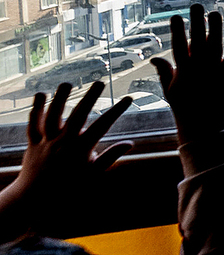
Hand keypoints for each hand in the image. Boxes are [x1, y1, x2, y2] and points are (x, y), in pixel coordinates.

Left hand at [0, 82, 131, 240]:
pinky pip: (33, 124)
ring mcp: (47, 141)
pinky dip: (35, 109)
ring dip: (60, 98)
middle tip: (100, 82)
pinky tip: (40, 95)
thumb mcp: (92, 175)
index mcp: (81, 149)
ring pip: (53, 115)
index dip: (117, 110)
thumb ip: (110, 157)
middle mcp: (64, 142)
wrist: (34, 201)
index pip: (103, 125)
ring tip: (68, 83)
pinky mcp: (33, 144)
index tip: (128, 98)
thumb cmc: (67, 189)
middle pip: (78, 114)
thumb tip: (130, 144)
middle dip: (90, 97)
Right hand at [151, 4, 223, 145]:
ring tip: (215, 12)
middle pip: (198, 40)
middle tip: (196, 5)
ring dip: (216, 27)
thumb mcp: (170, 90)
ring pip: (215, 43)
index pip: (178, 45)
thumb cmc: (185, 105)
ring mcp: (214, 69)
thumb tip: (154, 57)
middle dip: (197, 21)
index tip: (175, 16)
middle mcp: (198, 67)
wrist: (205, 122)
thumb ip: (164, 72)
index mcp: (182, 70)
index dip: (176, 30)